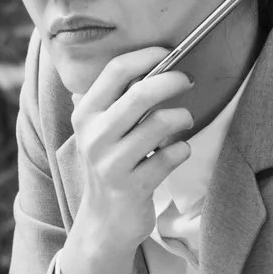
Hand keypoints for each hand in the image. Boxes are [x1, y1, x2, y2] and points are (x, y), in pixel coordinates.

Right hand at [55, 49, 192, 273]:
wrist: (104, 221)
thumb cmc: (110, 165)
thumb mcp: (98, 130)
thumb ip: (112, 99)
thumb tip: (146, 61)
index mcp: (84, 114)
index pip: (115, 71)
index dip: (147, 56)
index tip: (169, 53)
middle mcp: (94, 136)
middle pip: (141, 93)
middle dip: (172, 80)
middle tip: (188, 80)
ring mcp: (112, 162)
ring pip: (161, 123)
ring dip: (182, 117)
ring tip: (184, 121)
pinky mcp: (133, 185)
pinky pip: (171, 155)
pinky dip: (182, 149)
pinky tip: (177, 151)